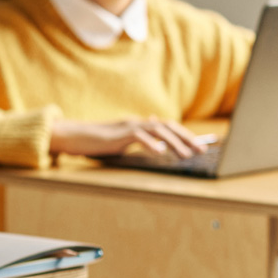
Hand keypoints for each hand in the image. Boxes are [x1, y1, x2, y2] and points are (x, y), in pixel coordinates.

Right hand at [50, 118, 208, 158]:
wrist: (74, 136)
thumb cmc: (98, 142)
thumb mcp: (124, 142)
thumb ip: (141, 142)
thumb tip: (160, 145)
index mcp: (142, 125)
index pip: (169, 128)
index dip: (186, 135)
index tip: (202, 144)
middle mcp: (139, 122)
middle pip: (169, 127)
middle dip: (187, 138)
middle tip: (202, 150)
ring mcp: (129, 126)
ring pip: (158, 131)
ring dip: (174, 143)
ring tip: (186, 155)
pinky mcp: (118, 134)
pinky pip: (138, 137)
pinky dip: (150, 143)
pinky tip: (160, 152)